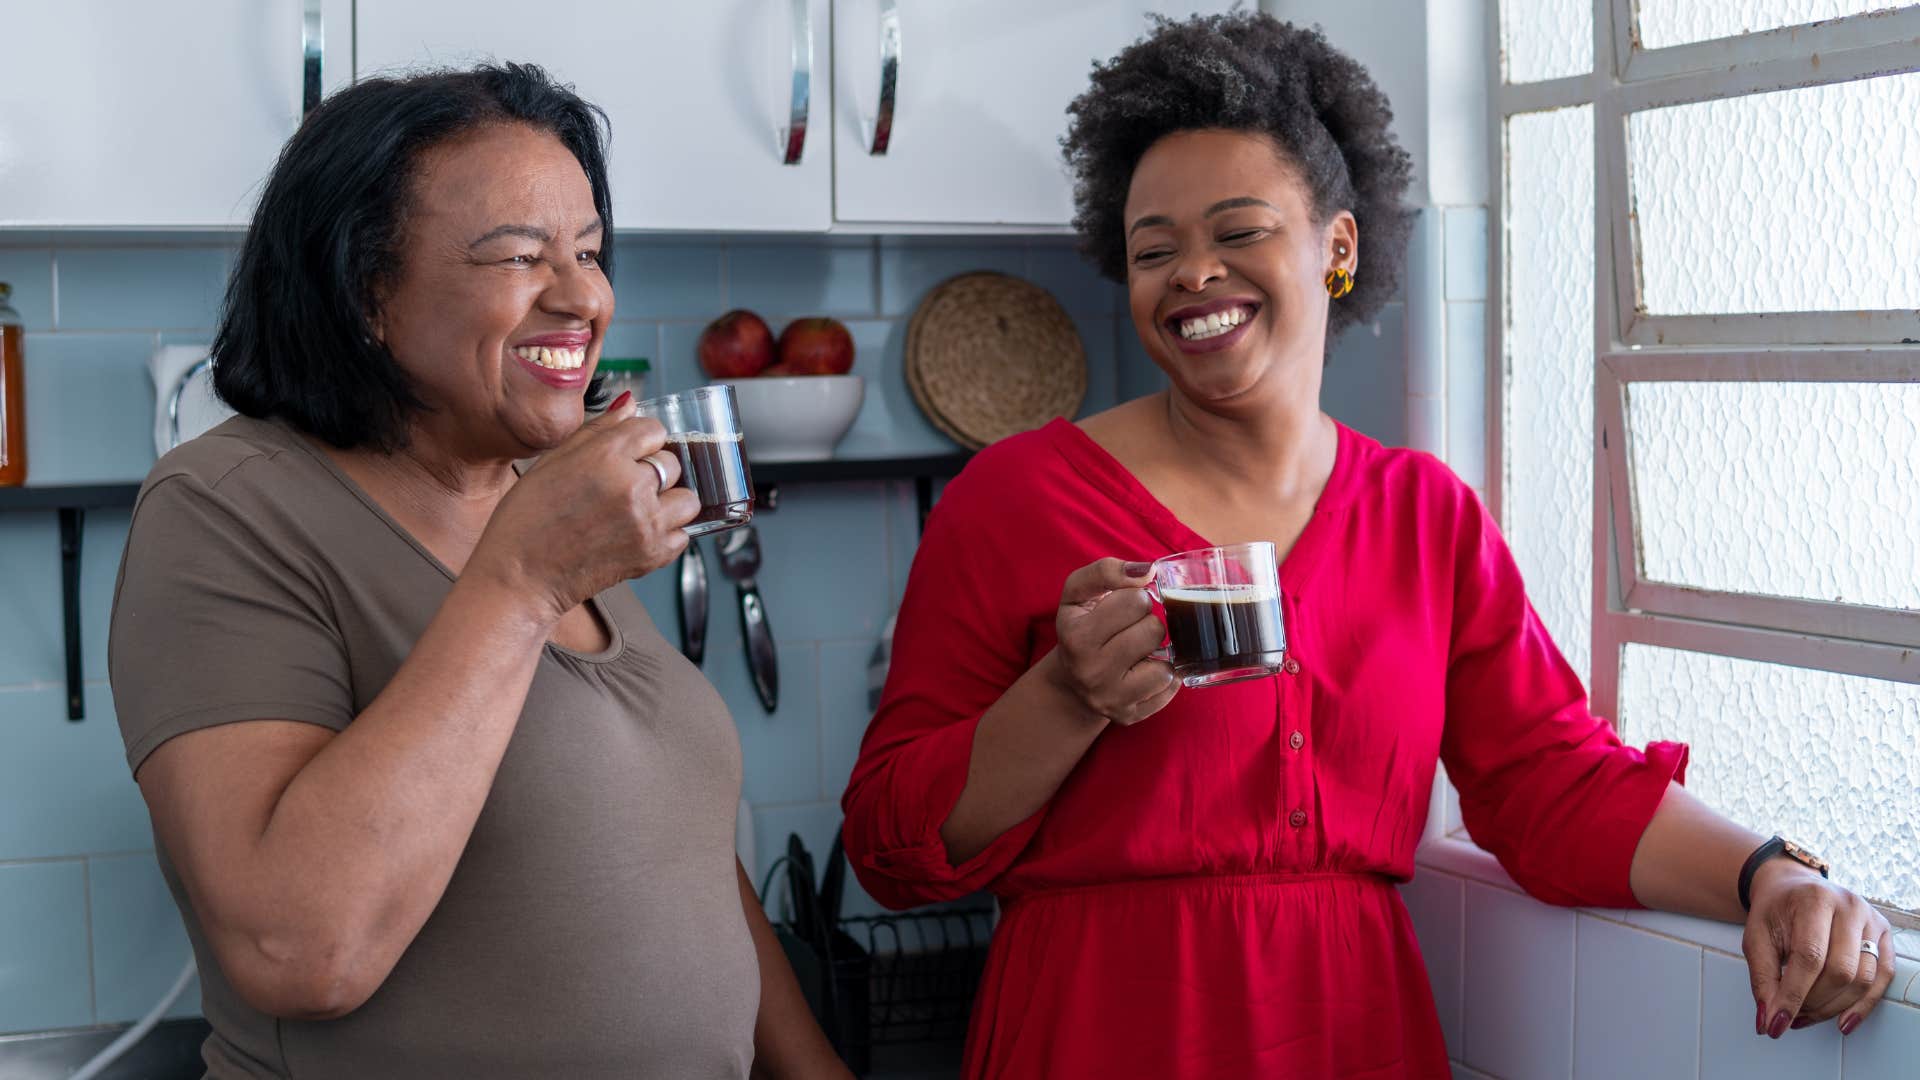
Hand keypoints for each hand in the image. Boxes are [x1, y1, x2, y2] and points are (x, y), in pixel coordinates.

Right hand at [467, 392, 701, 620]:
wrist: (519, 575)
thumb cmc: (527, 518)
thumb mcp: (554, 460)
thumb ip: (598, 429)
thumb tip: (630, 404)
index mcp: (605, 455)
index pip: (653, 429)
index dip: (642, 441)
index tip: (630, 453)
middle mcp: (631, 486)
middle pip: (673, 463)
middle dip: (655, 470)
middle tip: (627, 486)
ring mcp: (645, 522)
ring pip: (688, 500)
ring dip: (670, 502)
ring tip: (640, 510)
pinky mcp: (652, 555)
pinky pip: (683, 536)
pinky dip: (667, 534)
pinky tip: (638, 533)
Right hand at [1043, 558, 1178, 726]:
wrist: (1071, 680)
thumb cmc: (1081, 626)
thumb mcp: (1079, 593)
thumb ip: (1106, 571)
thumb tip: (1148, 570)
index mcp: (1078, 638)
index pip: (1135, 601)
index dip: (1134, 598)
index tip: (1122, 607)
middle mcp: (1092, 672)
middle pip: (1154, 631)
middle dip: (1147, 624)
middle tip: (1130, 630)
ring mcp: (1112, 699)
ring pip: (1166, 666)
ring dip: (1158, 653)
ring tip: (1139, 652)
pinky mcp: (1130, 717)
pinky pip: (1170, 690)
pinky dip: (1164, 677)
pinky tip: (1144, 671)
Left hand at [1744, 859, 1896, 1038]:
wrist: (1792, 888)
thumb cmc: (1774, 912)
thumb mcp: (1756, 938)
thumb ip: (1762, 978)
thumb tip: (1769, 1021)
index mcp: (1813, 899)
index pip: (1809, 957)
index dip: (1794, 995)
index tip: (1777, 1023)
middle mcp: (1849, 906)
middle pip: (1840, 971)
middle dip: (1813, 1002)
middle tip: (1790, 1016)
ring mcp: (1871, 919)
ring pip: (1863, 979)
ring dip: (1834, 1007)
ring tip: (1806, 1016)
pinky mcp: (1884, 934)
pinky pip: (1882, 977)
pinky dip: (1863, 1005)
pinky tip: (1843, 1021)